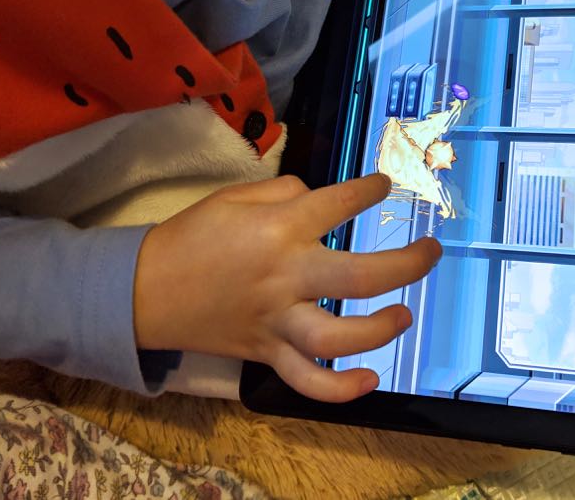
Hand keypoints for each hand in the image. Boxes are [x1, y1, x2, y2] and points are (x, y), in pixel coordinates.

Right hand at [133, 173, 440, 402]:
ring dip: (382, 328)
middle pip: (361, 275)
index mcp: (278, 229)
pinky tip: (370, 380)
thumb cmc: (190, 236)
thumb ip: (283, 192)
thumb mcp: (232, 196)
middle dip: (407, 264)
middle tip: (432, 252)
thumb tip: (319, 198)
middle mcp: (286, 275)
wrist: (143, 290)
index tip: (384, 185)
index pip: (340, 204)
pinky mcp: (267, 353)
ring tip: (404, 314)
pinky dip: (341, 388)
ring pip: (340, 336)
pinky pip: (308, 380)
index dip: (370, 190)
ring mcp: (278, 321)